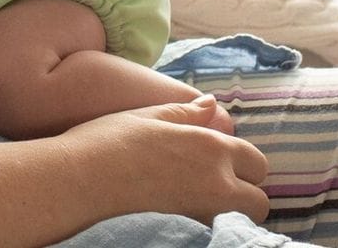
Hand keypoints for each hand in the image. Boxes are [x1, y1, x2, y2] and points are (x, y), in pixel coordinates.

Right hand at [62, 95, 269, 225]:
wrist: (77, 181)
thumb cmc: (107, 141)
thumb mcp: (147, 116)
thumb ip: (186, 113)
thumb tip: (212, 105)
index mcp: (210, 146)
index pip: (256, 161)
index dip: (244, 163)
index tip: (221, 164)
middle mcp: (216, 182)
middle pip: (260, 200)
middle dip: (246, 195)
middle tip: (216, 188)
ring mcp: (203, 213)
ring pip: (241, 221)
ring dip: (231, 213)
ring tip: (199, 203)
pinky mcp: (186, 232)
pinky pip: (215, 232)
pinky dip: (209, 226)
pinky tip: (182, 215)